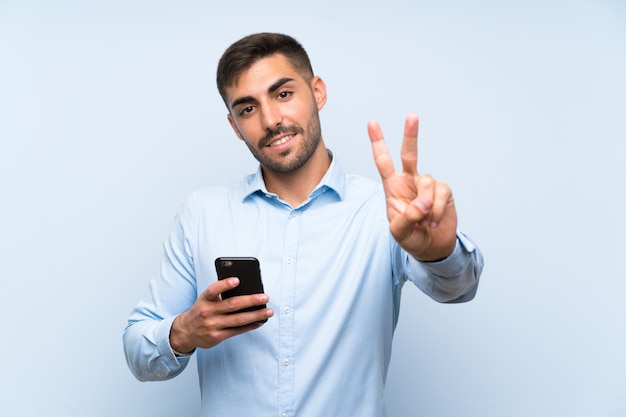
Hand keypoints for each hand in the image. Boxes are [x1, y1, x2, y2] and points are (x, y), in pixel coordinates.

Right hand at [170, 278, 273, 352]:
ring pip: (238, 320)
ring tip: (269, 311)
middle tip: (265, 297)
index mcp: (204, 299)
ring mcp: (212, 325)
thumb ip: (219, 294)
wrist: (185, 331)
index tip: (237, 280)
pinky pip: (237, 331)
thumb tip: (245, 290)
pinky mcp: (217, 336)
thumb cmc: (201, 310)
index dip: (225, 285)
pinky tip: (260, 321)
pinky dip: (250, 326)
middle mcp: (208, 312)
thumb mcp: (205, 299)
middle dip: (251, 300)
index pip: (213, 290)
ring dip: (256, 315)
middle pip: (232, 305)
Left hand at [368, 114, 456, 260]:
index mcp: (393, 187)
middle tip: (412, 116)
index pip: (383, 161)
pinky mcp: (443, 191)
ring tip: (424, 221)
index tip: (372, 123)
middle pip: (409, 154)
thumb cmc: (410, 237)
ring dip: (425, 206)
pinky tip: (434, 220)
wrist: (431, 247)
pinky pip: (440, 194)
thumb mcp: (399, 231)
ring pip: (426, 182)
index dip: (378, 142)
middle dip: (411, 135)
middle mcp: (409, 181)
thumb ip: (406, 217)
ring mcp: (427, 185)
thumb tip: (423, 202)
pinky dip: (436, 210)